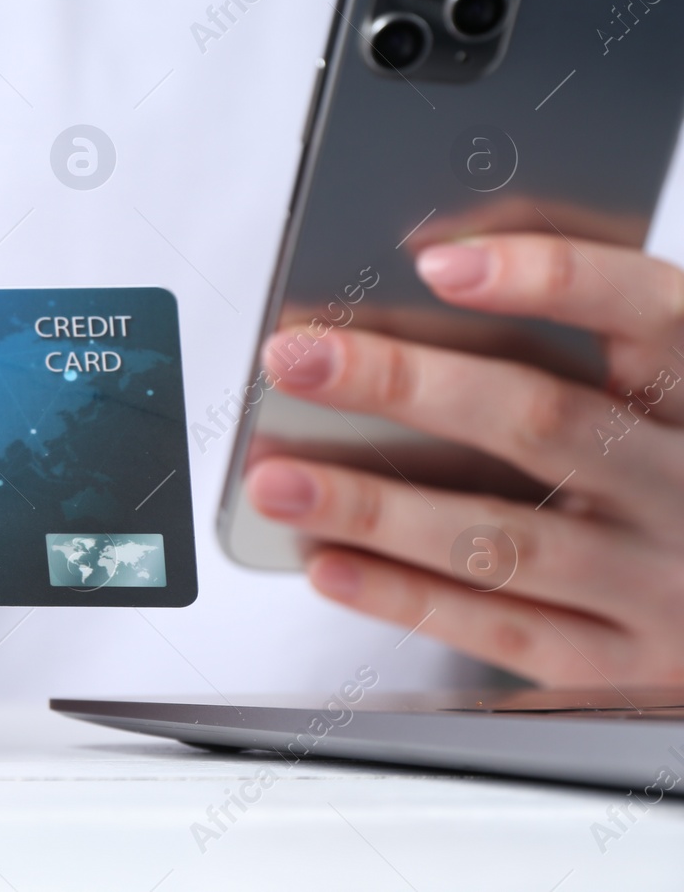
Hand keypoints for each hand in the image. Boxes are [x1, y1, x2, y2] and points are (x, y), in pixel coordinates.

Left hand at [246, 234, 683, 685]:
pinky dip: (402, 596)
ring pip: (500, 538)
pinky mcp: (621, 666)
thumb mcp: (660, 392)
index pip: (650, 315)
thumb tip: (438, 253)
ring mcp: (660, 585)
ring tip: (275, 479)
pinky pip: (499, 629)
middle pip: (540, 422)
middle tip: (296, 361)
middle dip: (402, 385)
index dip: (550, 278)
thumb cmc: (677, 472)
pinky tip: (328, 562)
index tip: (437, 261)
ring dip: (372, 507)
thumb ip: (582, 323)